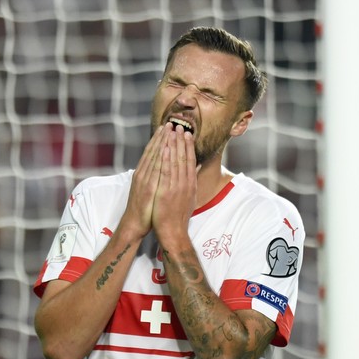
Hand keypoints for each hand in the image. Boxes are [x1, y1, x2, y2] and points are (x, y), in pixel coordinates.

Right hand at [120, 124, 169, 238]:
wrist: (135, 224)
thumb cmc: (145, 210)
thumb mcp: (152, 191)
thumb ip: (158, 179)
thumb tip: (165, 171)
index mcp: (144, 174)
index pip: (152, 153)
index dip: (160, 140)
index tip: (167, 128)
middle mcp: (143, 174)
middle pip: (153, 152)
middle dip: (161, 137)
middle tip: (169, 123)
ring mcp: (144, 179)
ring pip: (154, 157)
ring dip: (161, 143)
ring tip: (168, 130)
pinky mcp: (146, 187)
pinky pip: (154, 170)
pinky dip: (159, 158)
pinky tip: (164, 148)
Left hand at [152, 124, 197, 246]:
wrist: (173, 233)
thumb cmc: (178, 217)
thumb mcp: (189, 198)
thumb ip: (191, 183)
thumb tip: (194, 171)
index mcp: (190, 185)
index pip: (190, 161)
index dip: (189, 146)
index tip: (187, 134)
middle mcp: (185, 184)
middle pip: (184, 158)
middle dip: (182, 141)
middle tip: (181, 126)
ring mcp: (176, 188)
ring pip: (176, 162)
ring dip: (174, 145)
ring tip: (172, 131)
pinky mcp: (166, 192)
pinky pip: (166, 172)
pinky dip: (166, 159)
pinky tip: (165, 148)